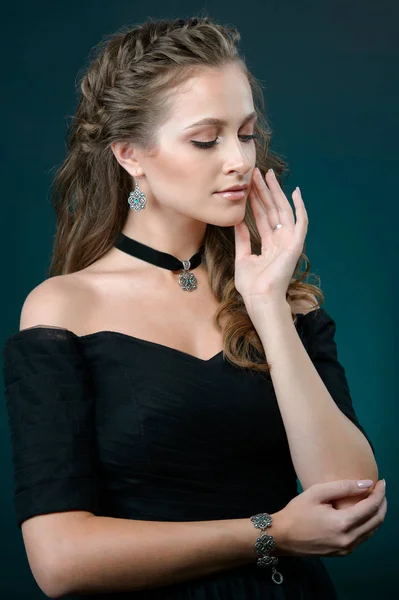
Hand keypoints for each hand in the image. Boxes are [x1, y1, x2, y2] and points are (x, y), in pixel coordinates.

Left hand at [234, 168, 306, 308]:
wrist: (259, 298)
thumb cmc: (251, 285)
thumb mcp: (243, 257)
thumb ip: (242, 239)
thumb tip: (237, 222)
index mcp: (269, 244)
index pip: (262, 217)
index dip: (256, 200)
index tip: (249, 185)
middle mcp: (280, 240)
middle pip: (272, 210)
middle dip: (264, 191)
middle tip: (257, 173)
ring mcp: (289, 242)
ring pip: (283, 211)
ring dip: (276, 193)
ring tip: (268, 175)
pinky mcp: (296, 244)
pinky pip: (301, 222)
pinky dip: (300, 207)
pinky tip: (296, 192)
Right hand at [275, 479, 386, 556]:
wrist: (282, 537)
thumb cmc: (297, 512)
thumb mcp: (316, 493)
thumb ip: (343, 487)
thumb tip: (367, 484)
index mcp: (342, 523)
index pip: (371, 507)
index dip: (379, 493)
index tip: (382, 482)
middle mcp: (349, 539)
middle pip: (376, 521)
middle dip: (382, 503)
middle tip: (380, 490)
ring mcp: (346, 548)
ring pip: (372, 531)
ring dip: (377, 514)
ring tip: (374, 499)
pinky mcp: (342, 552)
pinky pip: (363, 538)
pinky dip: (368, 524)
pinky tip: (363, 514)